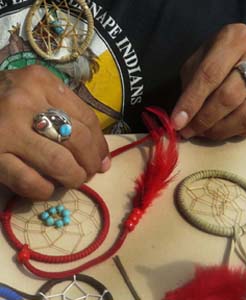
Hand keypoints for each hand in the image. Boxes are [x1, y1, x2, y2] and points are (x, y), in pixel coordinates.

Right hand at [0, 65, 109, 199]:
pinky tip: (46, 188)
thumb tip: (102, 159)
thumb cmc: (3, 101)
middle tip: (90, 173)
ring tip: (73, 181)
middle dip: (91, 163)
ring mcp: (5, 128)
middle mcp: (24, 100)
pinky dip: (44, 190)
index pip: (87, 118)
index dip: (100, 145)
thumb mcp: (36, 95)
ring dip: (73, 178)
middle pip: (77, 139)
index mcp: (41, 82)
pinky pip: (29, 180)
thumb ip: (68, 116)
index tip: (103, 160)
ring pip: (58, 162)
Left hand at [171, 23, 245, 139]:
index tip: (176, 122)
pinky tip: (217, 129)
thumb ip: (191, 83)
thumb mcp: (202, 59)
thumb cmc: (223, 58)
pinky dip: (230, 132)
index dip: (191, 102)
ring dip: (217, 130)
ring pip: (244, 115)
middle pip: (228, 96)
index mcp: (233, 40)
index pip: (209, 74)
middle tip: (187, 131)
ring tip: (201, 132)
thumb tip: (181, 117)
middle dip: (203, 119)